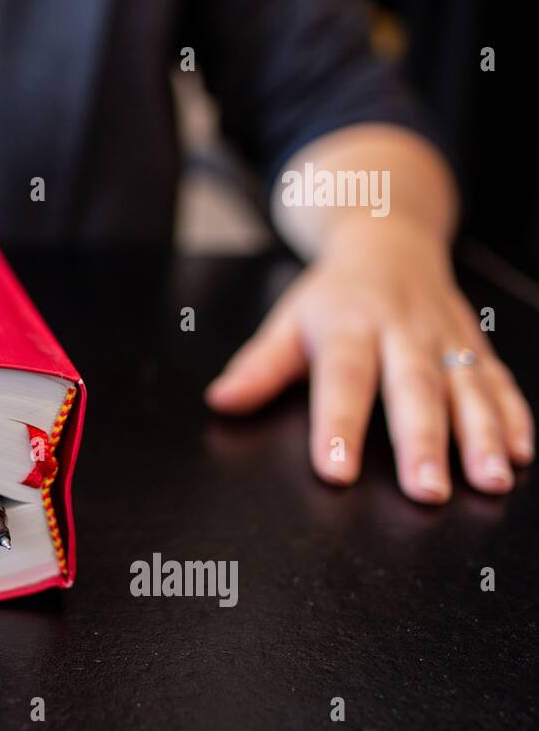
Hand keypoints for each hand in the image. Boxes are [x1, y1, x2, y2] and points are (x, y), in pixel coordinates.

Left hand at [205, 217, 533, 502]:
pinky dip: (515, 416)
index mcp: (348, 325)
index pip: (343, 378)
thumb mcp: (289, 321)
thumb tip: (221, 401)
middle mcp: (402, 330)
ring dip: (482, 436)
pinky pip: (499, 381)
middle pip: (413, 388)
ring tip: (488, 481)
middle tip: (426, 491)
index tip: (336, 472)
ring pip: (467, 387)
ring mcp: (445, 338)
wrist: (390, 239)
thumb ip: (259, 367)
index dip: (338, 425)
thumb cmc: (334, 295)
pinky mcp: (476, 346)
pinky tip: (522, 455)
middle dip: (423, 442)